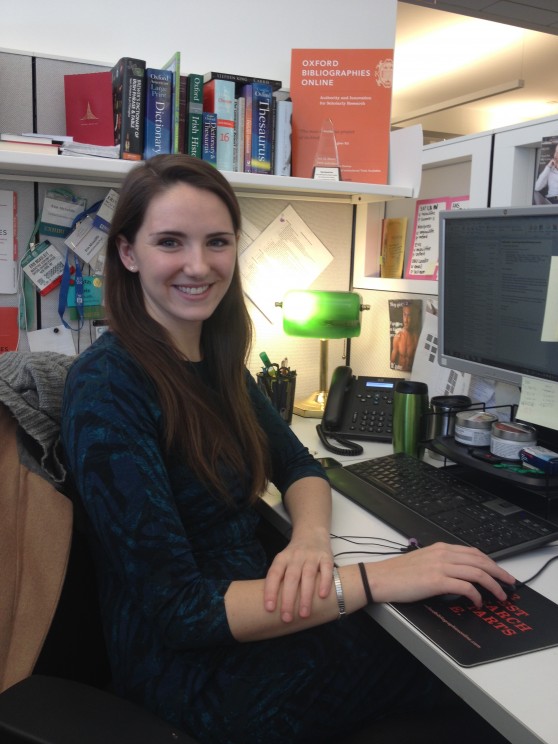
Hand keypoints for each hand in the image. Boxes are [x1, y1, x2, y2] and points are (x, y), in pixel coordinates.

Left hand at [263, 528, 333, 622]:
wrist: (312, 532)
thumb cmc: (295, 555)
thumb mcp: (283, 561)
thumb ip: (279, 578)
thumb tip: (272, 607)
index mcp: (282, 558)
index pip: (274, 574)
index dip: (270, 590)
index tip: (269, 609)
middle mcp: (296, 556)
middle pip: (291, 577)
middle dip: (288, 599)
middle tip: (286, 618)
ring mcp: (312, 556)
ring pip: (308, 575)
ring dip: (305, 596)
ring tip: (304, 614)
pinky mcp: (326, 556)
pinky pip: (326, 569)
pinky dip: (324, 582)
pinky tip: (322, 596)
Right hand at [366, 542, 515, 607]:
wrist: (380, 578)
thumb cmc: (398, 573)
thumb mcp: (423, 561)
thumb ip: (441, 563)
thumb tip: (457, 574)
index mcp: (440, 548)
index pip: (473, 552)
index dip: (491, 562)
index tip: (500, 572)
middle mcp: (442, 554)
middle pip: (480, 560)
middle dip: (499, 572)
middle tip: (509, 583)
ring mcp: (440, 566)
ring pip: (476, 572)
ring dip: (492, 585)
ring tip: (499, 595)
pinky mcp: (436, 581)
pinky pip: (465, 586)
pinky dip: (476, 595)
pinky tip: (478, 602)